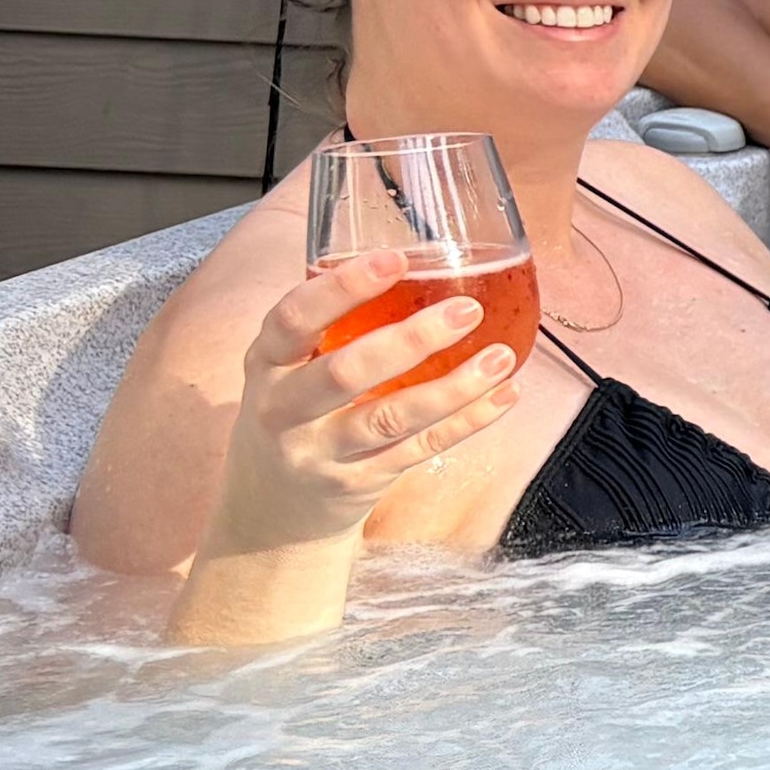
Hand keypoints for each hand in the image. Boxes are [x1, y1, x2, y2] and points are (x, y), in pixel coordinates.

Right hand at [201, 253, 529, 552]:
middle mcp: (285, 411)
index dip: (341, 288)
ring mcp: (323, 453)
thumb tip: (413, 259)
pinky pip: (421, 449)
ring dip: (453, 387)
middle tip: (467, 310)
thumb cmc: (290, 414)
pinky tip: (503, 396)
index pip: (293, 319)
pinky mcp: (361, 482)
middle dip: (410, 340)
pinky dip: (466, 422)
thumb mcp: (284, 367)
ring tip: (499, 357)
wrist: (268, 510)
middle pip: (347, 373)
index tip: (395, 260)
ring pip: (392, 418)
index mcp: (267, 364)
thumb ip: (329, 324)